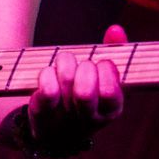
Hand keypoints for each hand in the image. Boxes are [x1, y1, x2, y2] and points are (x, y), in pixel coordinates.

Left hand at [26, 24, 126, 153]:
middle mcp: (89, 119)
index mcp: (111, 110)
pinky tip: (49, 73)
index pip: (110, 92)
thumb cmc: (87, 93)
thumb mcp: (105, 76)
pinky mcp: (42, 113)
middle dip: (83, 68)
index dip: (105, 70)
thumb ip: (114, 52)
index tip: (101, 63)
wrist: (56, 129)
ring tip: (64, 64)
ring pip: (65, 83)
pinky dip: (47, 74)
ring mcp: (65, 118)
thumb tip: (115, 30)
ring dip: (64, 64)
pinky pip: (45, 89)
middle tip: (82, 65)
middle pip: (84, 92)